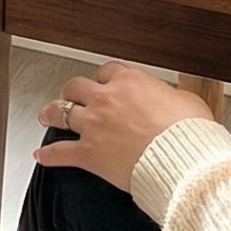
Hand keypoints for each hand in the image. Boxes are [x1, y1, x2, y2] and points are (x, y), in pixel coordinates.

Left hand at [34, 62, 213, 192]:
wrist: (182, 159)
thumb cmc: (189, 132)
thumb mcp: (188, 101)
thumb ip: (170, 97)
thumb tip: (172, 100)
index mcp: (130, 82)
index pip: (108, 70)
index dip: (104, 77)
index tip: (105, 82)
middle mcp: (106, 99)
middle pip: (77, 87)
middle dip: (73, 92)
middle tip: (72, 97)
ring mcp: (94, 126)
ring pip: (61, 113)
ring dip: (51, 113)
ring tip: (46, 115)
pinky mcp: (89, 154)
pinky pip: (60, 153)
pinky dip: (49, 155)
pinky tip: (42, 155)